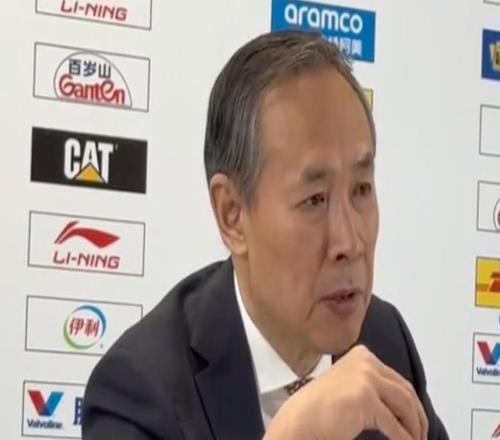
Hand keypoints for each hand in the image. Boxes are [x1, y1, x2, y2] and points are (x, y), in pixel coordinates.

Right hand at [264, 345, 427, 439]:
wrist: (300, 420)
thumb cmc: (320, 408)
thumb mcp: (350, 386)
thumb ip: (373, 386)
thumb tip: (403, 406)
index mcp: (362, 355)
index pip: (396, 379)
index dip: (410, 402)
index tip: (416, 420)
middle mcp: (365, 361)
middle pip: (405, 390)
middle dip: (417, 416)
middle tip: (421, 435)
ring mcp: (366, 378)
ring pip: (405, 405)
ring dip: (414, 427)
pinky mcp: (366, 398)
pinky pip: (394, 424)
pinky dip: (403, 438)